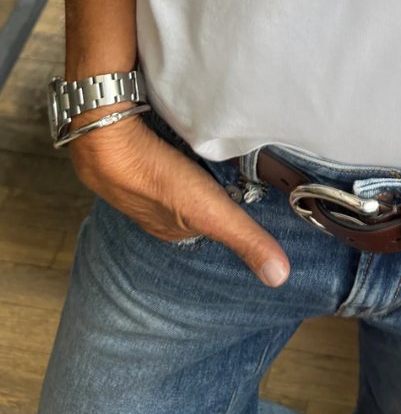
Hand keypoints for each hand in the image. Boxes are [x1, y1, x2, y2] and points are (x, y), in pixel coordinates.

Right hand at [68, 111, 290, 288]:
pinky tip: (188, 136)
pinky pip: (167, 150)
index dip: (232, 212)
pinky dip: (180, 145)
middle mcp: (157, 209)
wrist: (108, 142)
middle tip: (243, 169)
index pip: (211, 226)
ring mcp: (144, 178)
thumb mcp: (212, 214)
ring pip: (182, 175)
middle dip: (217, 188)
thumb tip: (279, 277)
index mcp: (173, 230)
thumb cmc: (157, 182)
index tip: (256, 196)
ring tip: (221, 152)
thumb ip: (246, 240)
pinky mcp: (138, 148)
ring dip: (198, 166)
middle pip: (196, 200)